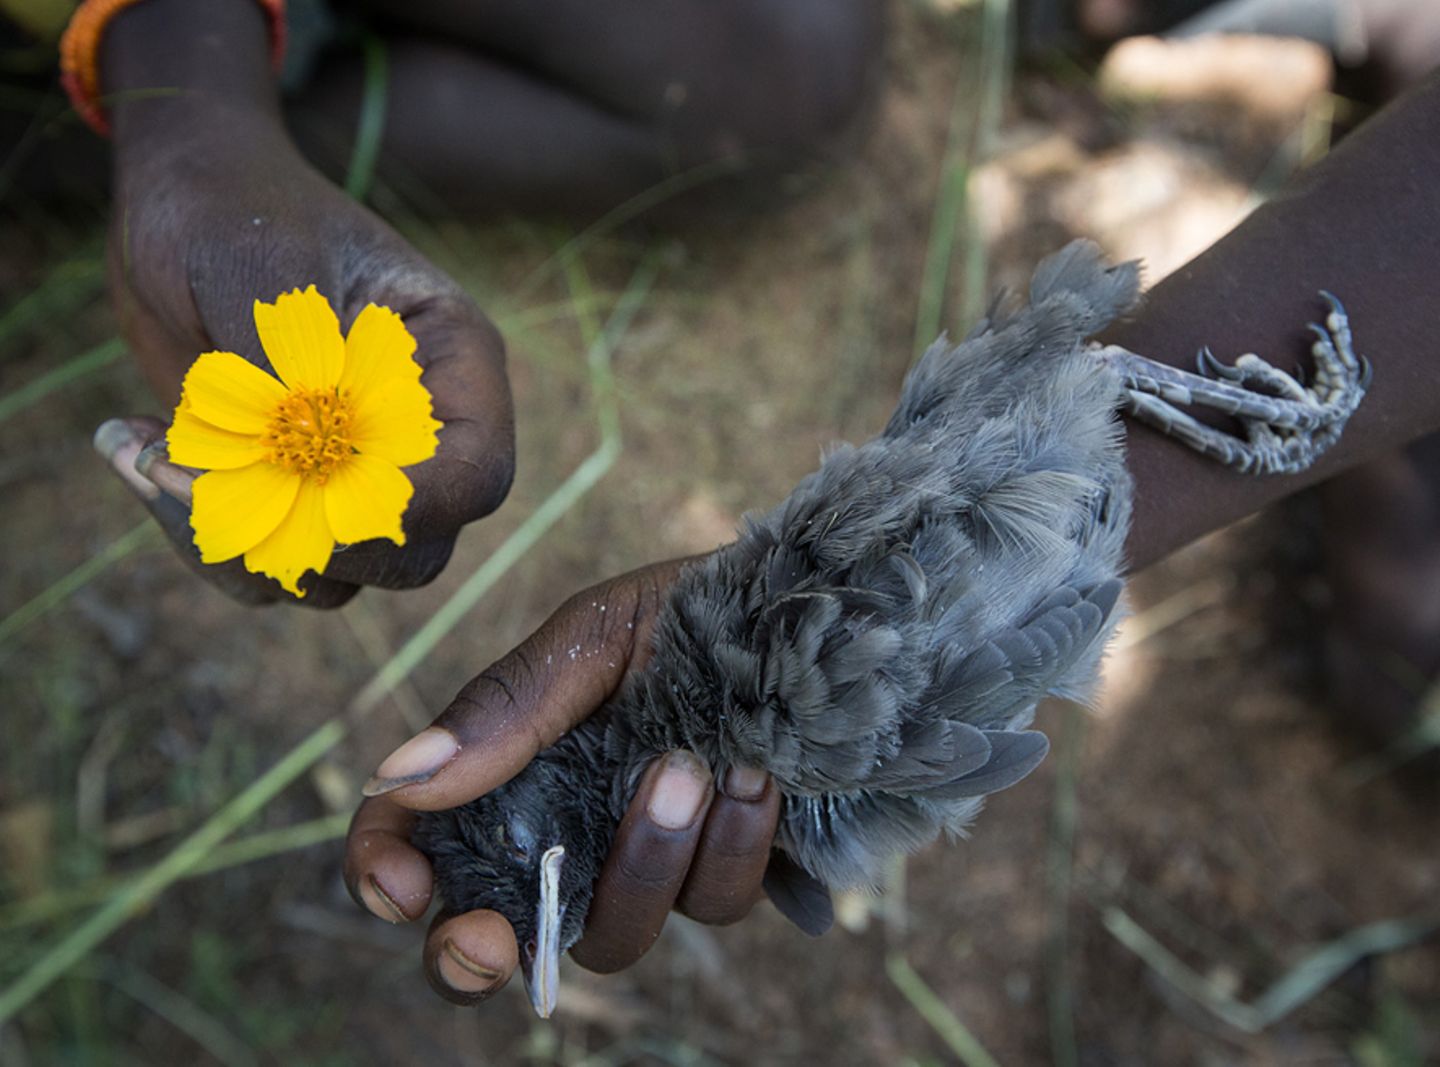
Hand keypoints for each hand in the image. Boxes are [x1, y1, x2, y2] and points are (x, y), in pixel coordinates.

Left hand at [96, 107, 513, 605]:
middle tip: (194, 486)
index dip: (419, 511)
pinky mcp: (285, 490)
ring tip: (143, 453)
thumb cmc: (234, 207)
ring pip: (332, 575)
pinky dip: (192, 532)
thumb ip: (287, 362)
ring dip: (229, 545)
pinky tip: (133, 446)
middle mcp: (414, 434)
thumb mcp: (262, 263)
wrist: (177, 205)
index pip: (475, 471)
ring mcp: (350, 470)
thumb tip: (293, 456)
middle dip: (308, 549)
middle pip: (412, 550)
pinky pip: (263, 563)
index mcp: (450, 363)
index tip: (326, 515)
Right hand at [344, 560, 780, 1002]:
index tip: (400, 887)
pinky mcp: (724, 871)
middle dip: (475, 956)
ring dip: (642, 862)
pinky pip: (712, 904)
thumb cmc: (693, 610)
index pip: (420, 837)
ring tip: (686, 767)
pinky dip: (730, 846)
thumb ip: (506, 709)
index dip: (386, 875)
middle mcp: (570, 828)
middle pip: (496, 935)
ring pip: (612, 935)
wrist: (813, 611)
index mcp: (514, 764)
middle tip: (490, 940)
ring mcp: (647, 859)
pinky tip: (752, 775)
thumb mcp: (593, 634)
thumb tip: (398, 778)